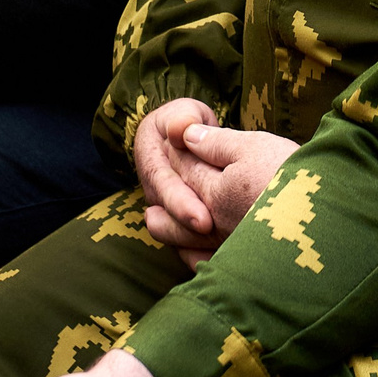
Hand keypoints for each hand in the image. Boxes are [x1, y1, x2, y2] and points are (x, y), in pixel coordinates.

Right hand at [130, 100, 218, 250]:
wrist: (181, 134)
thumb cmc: (186, 121)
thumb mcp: (183, 113)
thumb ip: (183, 118)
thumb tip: (179, 129)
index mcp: (153, 164)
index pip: (165, 188)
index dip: (182, 205)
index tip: (203, 221)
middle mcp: (156, 192)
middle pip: (169, 220)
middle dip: (190, 232)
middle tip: (215, 241)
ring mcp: (166, 209)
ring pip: (177, 236)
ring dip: (198, 248)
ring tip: (223, 256)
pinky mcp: (180, 222)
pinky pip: (187, 246)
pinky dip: (203, 256)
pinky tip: (224, 263)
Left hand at [157, 125, 297, 269]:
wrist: (329, 221)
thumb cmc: (293, 177)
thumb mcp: (255, 148)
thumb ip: (217, 143)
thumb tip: (186, 136)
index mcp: (216, 190)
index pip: (187, 168)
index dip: (177, 152)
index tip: (167, 141)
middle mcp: (216, 222)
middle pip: (181, 205)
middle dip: (164, 192)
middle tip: (150, 189)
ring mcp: (229, 247)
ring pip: (187, 238)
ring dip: (169, 227)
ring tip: (152, 221)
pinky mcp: (246, 266)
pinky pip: (209, 266)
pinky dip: (193, 259)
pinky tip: (189, 257)